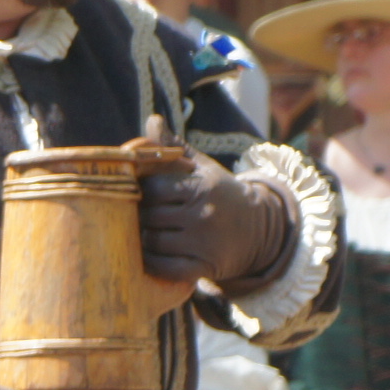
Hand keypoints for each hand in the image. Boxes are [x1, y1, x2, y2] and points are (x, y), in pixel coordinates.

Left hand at [141, 154, 293, 290]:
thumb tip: (152, 120)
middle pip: (149, 216)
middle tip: (131, 215)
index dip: (139, 191)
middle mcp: (204, 214)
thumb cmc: (219, 193)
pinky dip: (151, 263)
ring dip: (139, 239)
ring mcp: (204, 243)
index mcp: (202, 187)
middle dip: (137, 215)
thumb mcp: (202, 167)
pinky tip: (147, 254)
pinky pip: (165, 268)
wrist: (258, 228)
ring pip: (153, 242)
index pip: (153, 188)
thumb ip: (175, 147)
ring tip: (138, 232)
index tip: (137, 193)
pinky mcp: (203, 268)